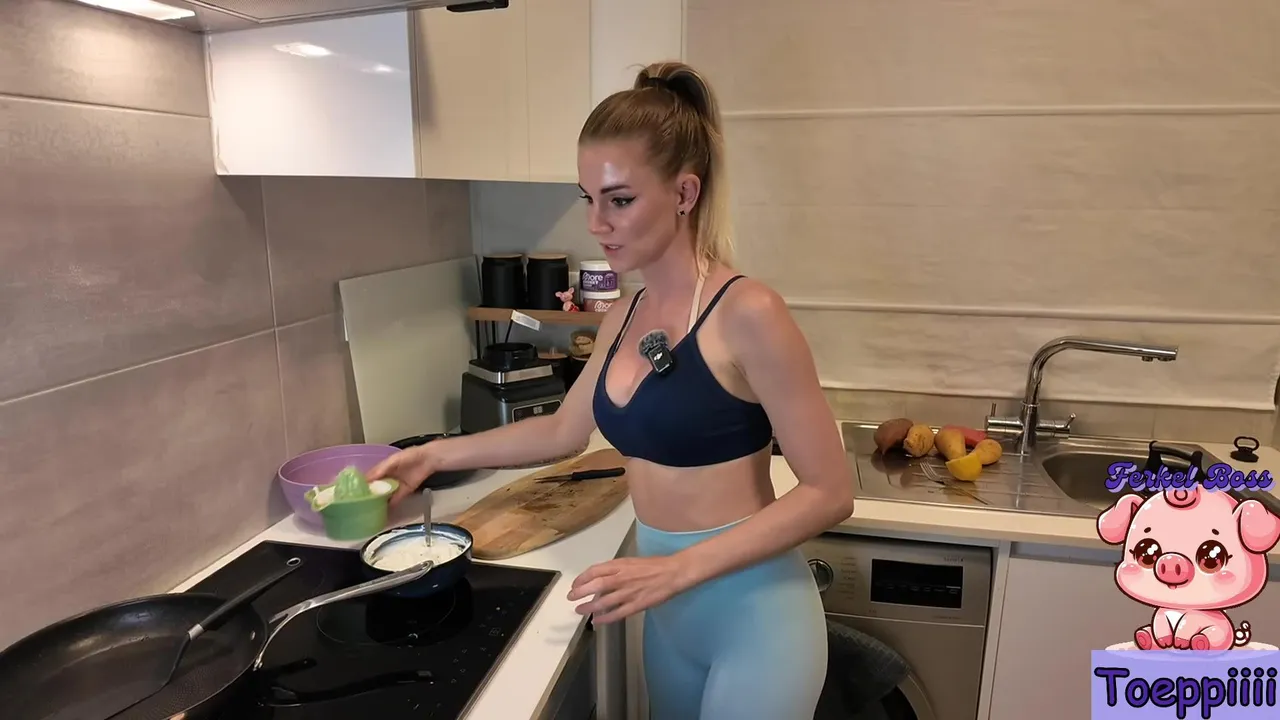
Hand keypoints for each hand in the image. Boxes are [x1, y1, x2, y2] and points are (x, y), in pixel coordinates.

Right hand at [367, 446, 437, 504]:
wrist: (427, 460)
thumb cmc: (410, 456)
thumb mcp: (393, 460)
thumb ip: (381, 469)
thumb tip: (369, 479)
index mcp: (382, 469)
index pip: (369, 478)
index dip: (362, 485)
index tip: (354, 493)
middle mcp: (387, 478)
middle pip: (376, 488)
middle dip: (369, 495)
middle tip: (360, 505)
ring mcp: (395, 485)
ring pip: (384, 495)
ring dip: (378, 501)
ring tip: (368, 510)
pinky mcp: (404, 491)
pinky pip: (395, 500)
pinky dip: (389, 505)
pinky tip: (383, 511)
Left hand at [567, 556, 687, 623]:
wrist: (674, 572)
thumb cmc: (654, 565)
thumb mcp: (632, 562)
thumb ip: (617, 569)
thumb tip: (601, 578)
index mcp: (621, 565)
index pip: (595, 570)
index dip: (582, 578)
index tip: (575, 584)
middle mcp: (622, 578)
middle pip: (596, 585)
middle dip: (581, 592)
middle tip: (571, 598)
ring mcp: (629, 592)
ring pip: (604, 601)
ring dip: (590, 606)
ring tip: (580, 610)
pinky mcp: (637, 604)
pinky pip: (618, 613)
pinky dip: (606, 618)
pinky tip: (597, 621)